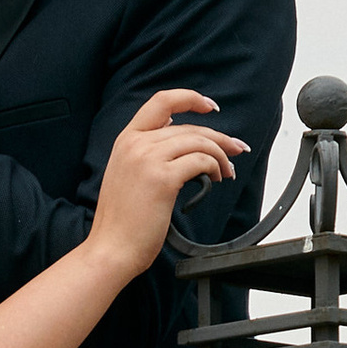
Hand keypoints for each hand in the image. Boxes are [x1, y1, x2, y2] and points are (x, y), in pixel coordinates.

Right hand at [90, 89, 246, 282]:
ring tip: (227, 172)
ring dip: (220, 156)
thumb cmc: (121, 222)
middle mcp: (136, 144)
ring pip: (199, 142)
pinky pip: (201, 162)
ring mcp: (148, 159)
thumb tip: (178, 143)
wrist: (111, 249)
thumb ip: (146, 154)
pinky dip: (215, 168)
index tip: (210, 106)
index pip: (161, 102)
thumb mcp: (127, 175)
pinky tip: (217, 179)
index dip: (190, 99)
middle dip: (219, 137)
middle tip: (235, 149)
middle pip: (189, 127)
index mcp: (126, 140)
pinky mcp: (163, 179)